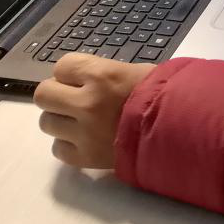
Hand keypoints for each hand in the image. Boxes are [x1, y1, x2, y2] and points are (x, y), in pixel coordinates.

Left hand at [34, 53, 155, 168]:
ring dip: (62, 120)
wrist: (180, 129)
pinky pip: (58, 149)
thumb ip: (101, 74)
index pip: (62, 66)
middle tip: (74, 99)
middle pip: (44, 95)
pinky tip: (86, 139)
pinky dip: (69, 144)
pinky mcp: (85, 158)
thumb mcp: (133, 71)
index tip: (82, 78)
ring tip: (82, 121)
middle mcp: (86, 103)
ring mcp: (83, 133)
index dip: (71, 72)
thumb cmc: (162, 94)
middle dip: (58, 95)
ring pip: (47, 123)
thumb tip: (80, 78)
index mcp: (101, 75)